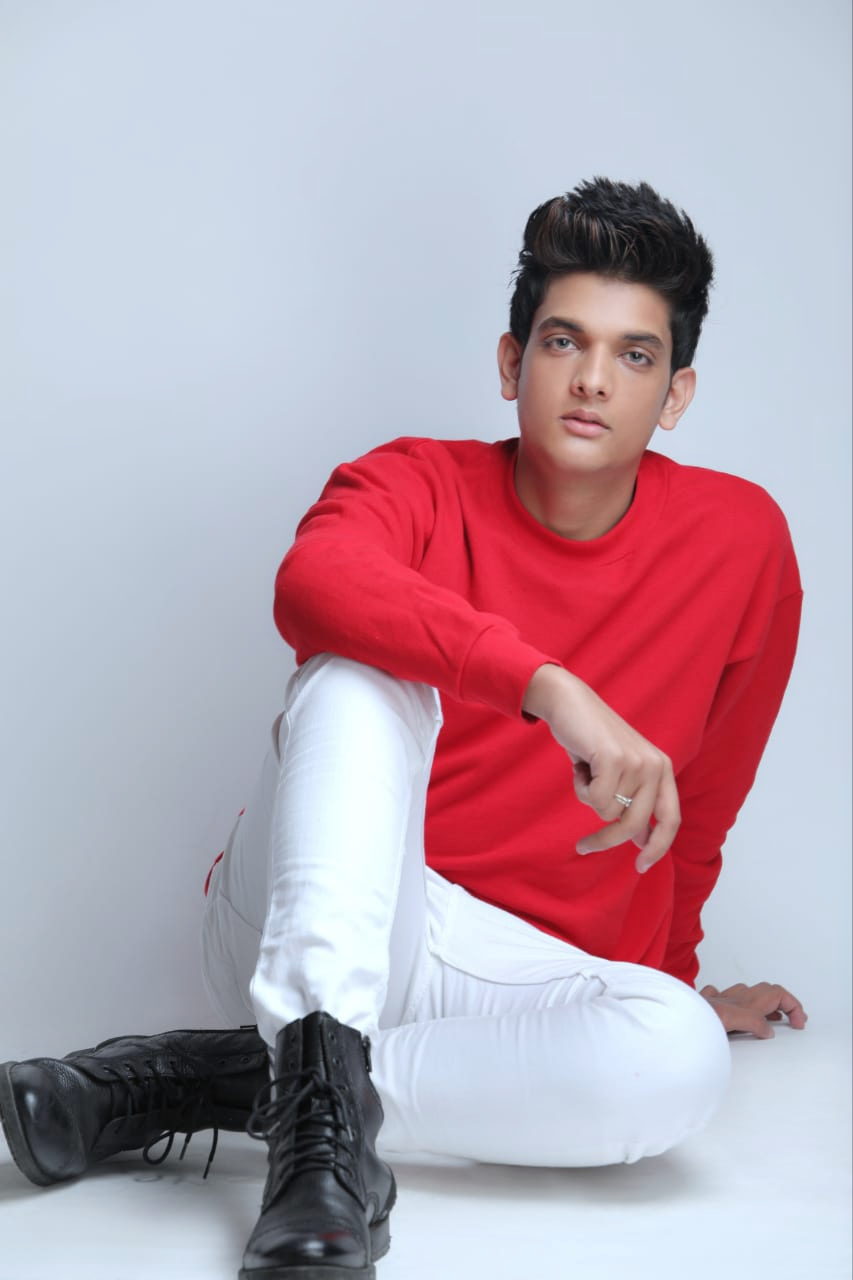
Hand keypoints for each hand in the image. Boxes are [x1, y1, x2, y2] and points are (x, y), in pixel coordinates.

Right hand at [522, 663, 679, 873]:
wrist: (570, 703)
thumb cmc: (592, 742)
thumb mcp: (620, 775)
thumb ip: (633, 804)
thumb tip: (641, 841)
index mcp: (662, 770)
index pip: (671, 820)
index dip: (658, 847)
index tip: (640, 867)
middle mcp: (656, 766)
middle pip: (632, 825)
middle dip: (605, 840)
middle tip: (583, 847)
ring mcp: (637, 761)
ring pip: (607, 812)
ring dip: (587, 796)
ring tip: (587, 771)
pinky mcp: (614, 759)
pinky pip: (593, 799)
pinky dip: (580, 787)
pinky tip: (581, 764)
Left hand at [700, 982, 807, 1037]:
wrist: (671, 1018)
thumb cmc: (694, 1018)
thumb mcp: (728, 1019)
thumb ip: (752, 1021)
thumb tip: (767, 1030)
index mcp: (743, 1000)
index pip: (777, 993)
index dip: (793, 1006)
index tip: (799, 1024)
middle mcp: (733, 997)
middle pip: (766, 992)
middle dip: (783, 1003)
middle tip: (793, 1021)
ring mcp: (720, 1001)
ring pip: (748, 995)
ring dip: (763, 1005)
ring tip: (772, 1020)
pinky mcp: (707, 1007)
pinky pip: (726, 999)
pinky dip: (739, 1006)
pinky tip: (737, 1015)